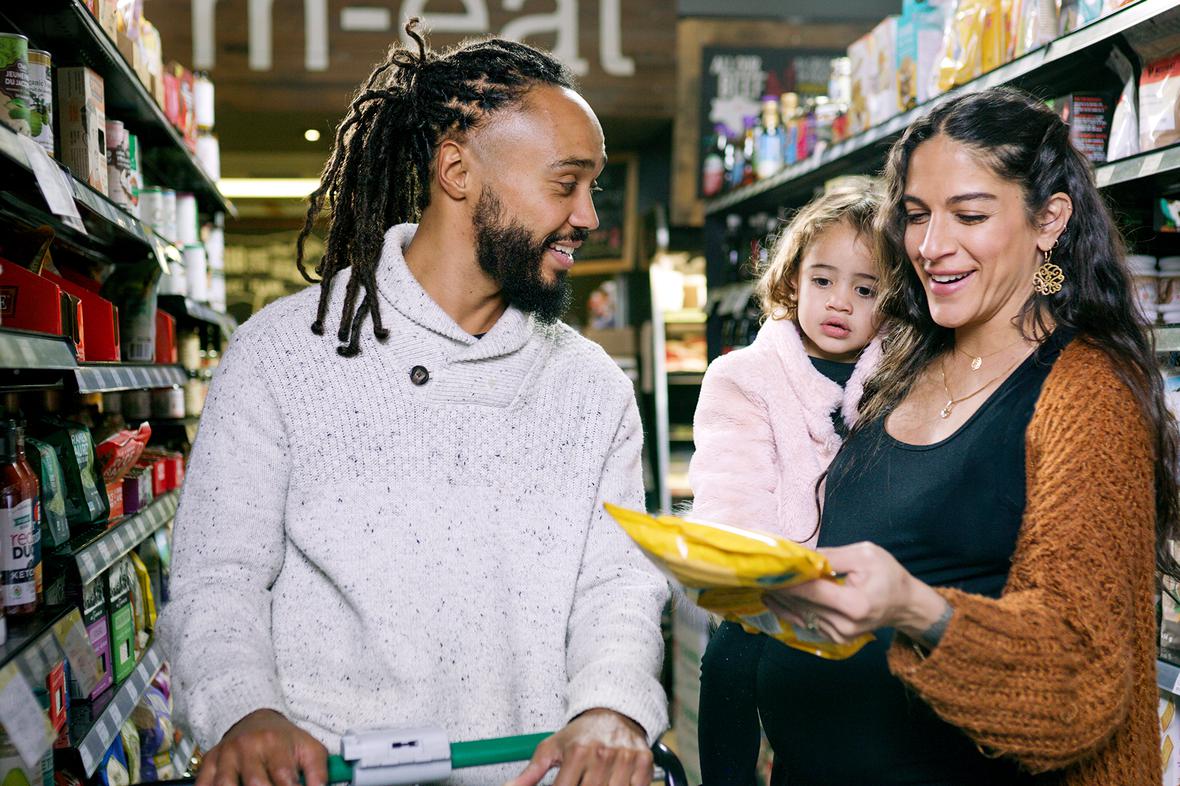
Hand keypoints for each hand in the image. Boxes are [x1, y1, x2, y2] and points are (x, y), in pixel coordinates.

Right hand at [196, 709, 328, 785]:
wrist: (257, 720)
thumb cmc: (286, 740)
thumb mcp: (310, 750)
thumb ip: (319, 774)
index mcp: (275, 743)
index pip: (284, 776)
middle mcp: (248, 747)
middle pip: (255, 783)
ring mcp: (226, 754)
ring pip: (225, 784)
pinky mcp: (210, 761)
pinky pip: (204, 782)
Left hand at [504, 708, 651, 785]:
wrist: (614, 711)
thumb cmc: (581, 734)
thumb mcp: (552, 748)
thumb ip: (531, 773)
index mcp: (577, 752)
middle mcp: (601, 755)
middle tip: (581, 783)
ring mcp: (624, 759)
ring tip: (594, 782)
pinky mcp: (644, 762)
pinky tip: (615, 781)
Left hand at [762, 542, 948, 644]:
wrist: (904, 604)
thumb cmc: (887, 574)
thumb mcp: (863, 555)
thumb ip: (830, 556)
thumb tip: (799, 554)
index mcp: (855, 604)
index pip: (812, 590)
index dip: (788, 579)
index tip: (767, 569)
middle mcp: (845, 624)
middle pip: (802, 603)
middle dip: (779, 587)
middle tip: (756, 574)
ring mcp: (839, 635)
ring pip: (801, 614)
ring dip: (781, 599)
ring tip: (760, 583)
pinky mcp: (835, 639)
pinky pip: (807, 622)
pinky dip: (790, 609)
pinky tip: (774, 598)